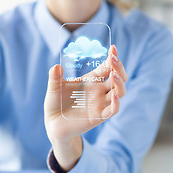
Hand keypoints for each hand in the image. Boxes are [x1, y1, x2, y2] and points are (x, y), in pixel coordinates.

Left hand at [44, 45, 126, 170]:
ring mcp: (100, 103)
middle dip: (119, 68)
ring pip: (119, 92)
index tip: (113, 48)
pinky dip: (116, 103)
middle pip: (118, 78)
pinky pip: (112, 110)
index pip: (107, 67)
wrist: (52, 123)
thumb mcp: (53, 88)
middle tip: (114, 59)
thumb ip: (54, 77)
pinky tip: (114, 95)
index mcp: (91, 80)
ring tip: (114, 75)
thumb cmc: (55, 103)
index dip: (113, 58)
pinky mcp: (98, 117)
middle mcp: (99, 91)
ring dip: (119, 83)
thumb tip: (56, 67)